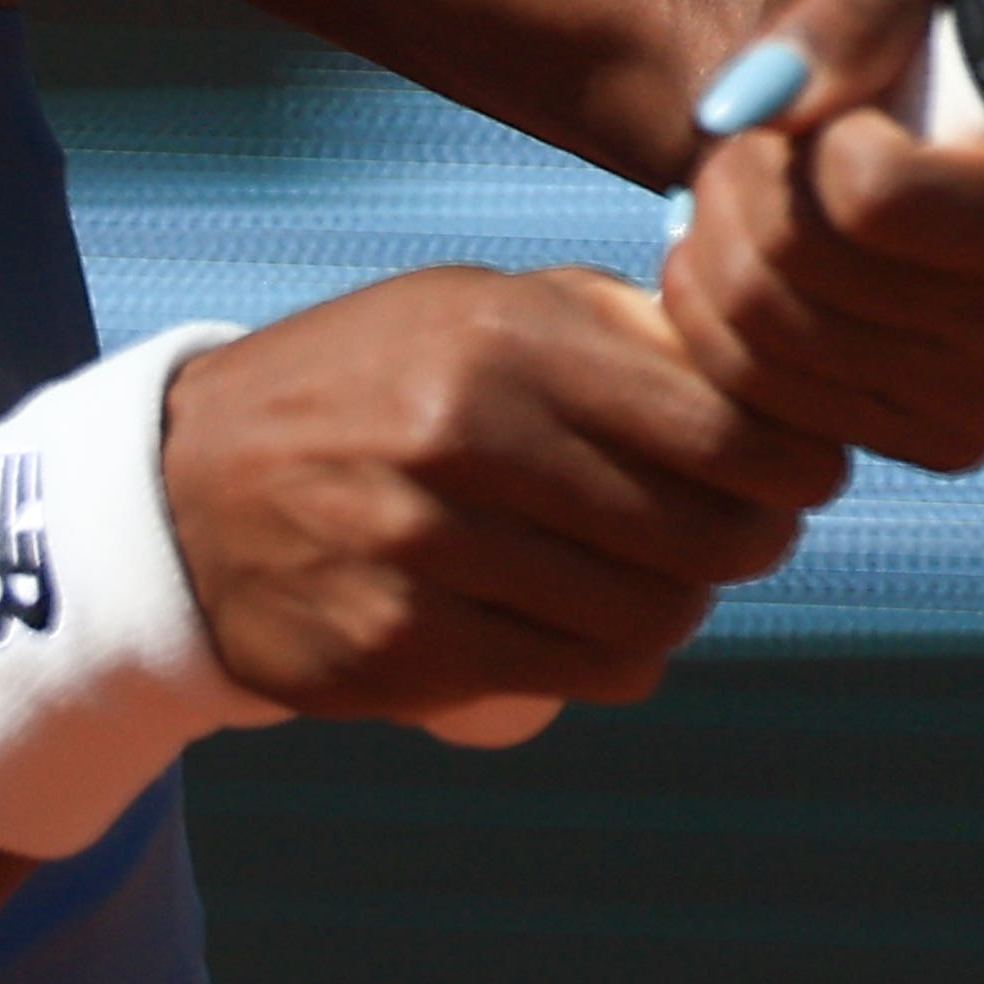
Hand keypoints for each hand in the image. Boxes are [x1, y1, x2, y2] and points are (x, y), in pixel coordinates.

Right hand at [158, 267, 849, 727]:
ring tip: (657, 577)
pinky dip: (617, 658)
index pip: (722, 423)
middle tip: (742, 533)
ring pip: (652, 615)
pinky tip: (595, 627)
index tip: (800, 469)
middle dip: (749, 540)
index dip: (794, 460)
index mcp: (496, 339)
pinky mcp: (401, 649)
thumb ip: (613, 326)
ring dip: (680, 604)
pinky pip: (582, 675)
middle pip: (704, 531)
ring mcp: (425, 553)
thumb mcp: (471, 308)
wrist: (182, 492)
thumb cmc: (367, 385)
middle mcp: (461, 441)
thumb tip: (766, 354)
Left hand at [660, 0, 983, 472]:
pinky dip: (706, 299)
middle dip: (748, 167)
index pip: (880, 202)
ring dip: (716, 222)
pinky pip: (746, 391)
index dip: (828, 131)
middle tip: (765, 115)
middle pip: (805, 268)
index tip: (848, 87)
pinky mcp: (922, 441)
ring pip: (761, 330)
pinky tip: (737, 236)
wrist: (906, 78)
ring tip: (750, 162)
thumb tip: (764, 102)